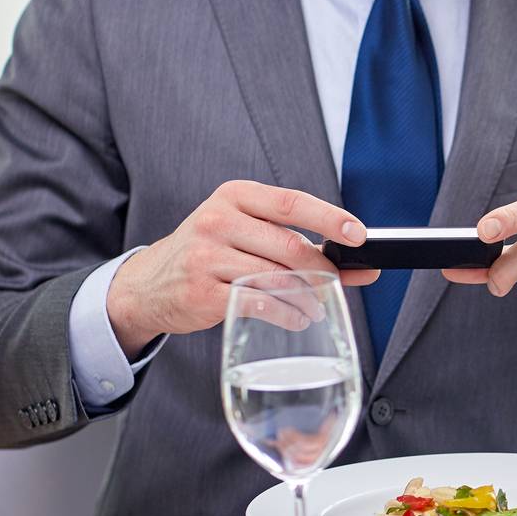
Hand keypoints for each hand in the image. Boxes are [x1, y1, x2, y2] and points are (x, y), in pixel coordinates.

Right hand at [107, 181, 374, 357]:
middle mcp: (218, 220)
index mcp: (235, 196)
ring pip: (277, 278)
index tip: (359, 236)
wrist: (150, 283)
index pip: (292, 202)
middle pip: (289, 246)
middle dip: (322, 271)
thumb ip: (302, 245)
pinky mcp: (202, 292)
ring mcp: (206, 256)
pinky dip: (288, 315)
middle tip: (334, 287)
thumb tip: (365, 267)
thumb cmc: (212, 254)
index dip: (330, 219)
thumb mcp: (249, 234)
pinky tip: (297, 319)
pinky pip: (259, 304)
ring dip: (308, 298)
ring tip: (317, 307)